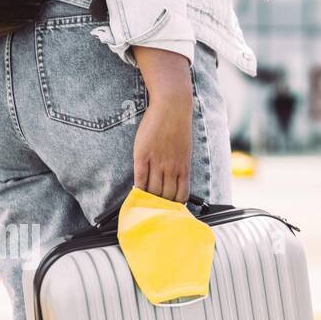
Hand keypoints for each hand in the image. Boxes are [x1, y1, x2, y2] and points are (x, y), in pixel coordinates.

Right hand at [133, 46, 193, 202]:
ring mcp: (157, 162)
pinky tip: (135, 193)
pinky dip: (138, 188)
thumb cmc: (179, 128)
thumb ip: (180, 167)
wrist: (172, 107)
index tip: (169, 211)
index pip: (180, 196)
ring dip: (148, 200)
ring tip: (144, 206)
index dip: (175, 207)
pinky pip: (140, 178)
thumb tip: (176, 182)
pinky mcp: (143, 155)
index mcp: (184, 168)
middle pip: (166, 197)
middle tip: (154, 212)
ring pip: (153, 190)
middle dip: (161, 207)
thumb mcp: (185, 151)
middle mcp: (171, 168)